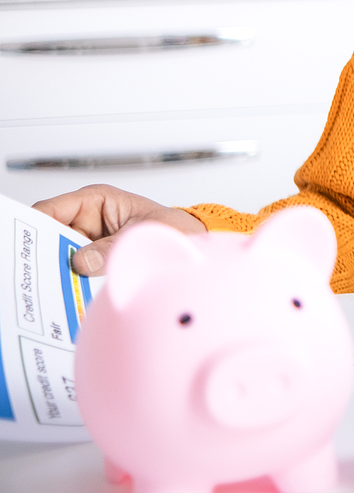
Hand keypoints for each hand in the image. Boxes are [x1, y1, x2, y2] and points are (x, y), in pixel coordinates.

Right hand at [34, 185, 204, 276]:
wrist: (190, 242)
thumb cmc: (171, 227)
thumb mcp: (142, 234)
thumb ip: (110, 248)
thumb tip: (81, 262)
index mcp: (96, 200)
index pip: (51, 209)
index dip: (33, 225)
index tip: (24, 245)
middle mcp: (86, 218)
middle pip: (49, 234)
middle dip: (41, 252)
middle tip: (35, 272)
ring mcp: (88, 239)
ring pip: (58, 254)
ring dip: (55, 269)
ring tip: (50, 285)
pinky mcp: (93, 258)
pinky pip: (73, 269)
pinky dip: (69, 279)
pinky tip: (68, 291)